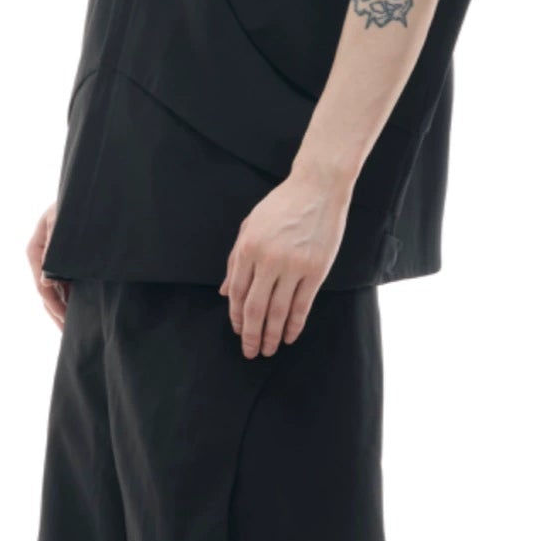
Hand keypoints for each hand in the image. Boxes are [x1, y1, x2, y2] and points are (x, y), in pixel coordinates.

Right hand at [26, 201, 69, 330]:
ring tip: (74, 331)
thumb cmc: (71, 205)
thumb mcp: (61, 221)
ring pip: (56, 293)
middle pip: (47, 294)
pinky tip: (81, 314)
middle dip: (57, 314)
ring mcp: (53, 262)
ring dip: (64, 310)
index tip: (65, 320)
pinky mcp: (65, 263)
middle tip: (69, 335)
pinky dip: (72, 300)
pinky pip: (66, 286)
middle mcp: (41, 260)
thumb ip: (53, 248)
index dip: (53, 304)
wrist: (86, 195)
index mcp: (35, 250)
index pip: (42, 285)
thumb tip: (46, 281)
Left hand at [220, 165, 349, 357]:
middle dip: (251, 334)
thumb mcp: (250, 226)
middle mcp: (268, 259)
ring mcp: (294, 265)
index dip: (235, 316)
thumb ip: (235, 260)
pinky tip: (290, 336)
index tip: (238, 332)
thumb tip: (223, 292)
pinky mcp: (316, 270)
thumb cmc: (281, 205)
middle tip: (250, 352)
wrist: (317, 188)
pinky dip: (295, 324)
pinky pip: (302, 304)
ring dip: (272, 335)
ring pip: (278, 311)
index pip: (236, 292)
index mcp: (248, 247)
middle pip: (255, 307)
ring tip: (270, 350)